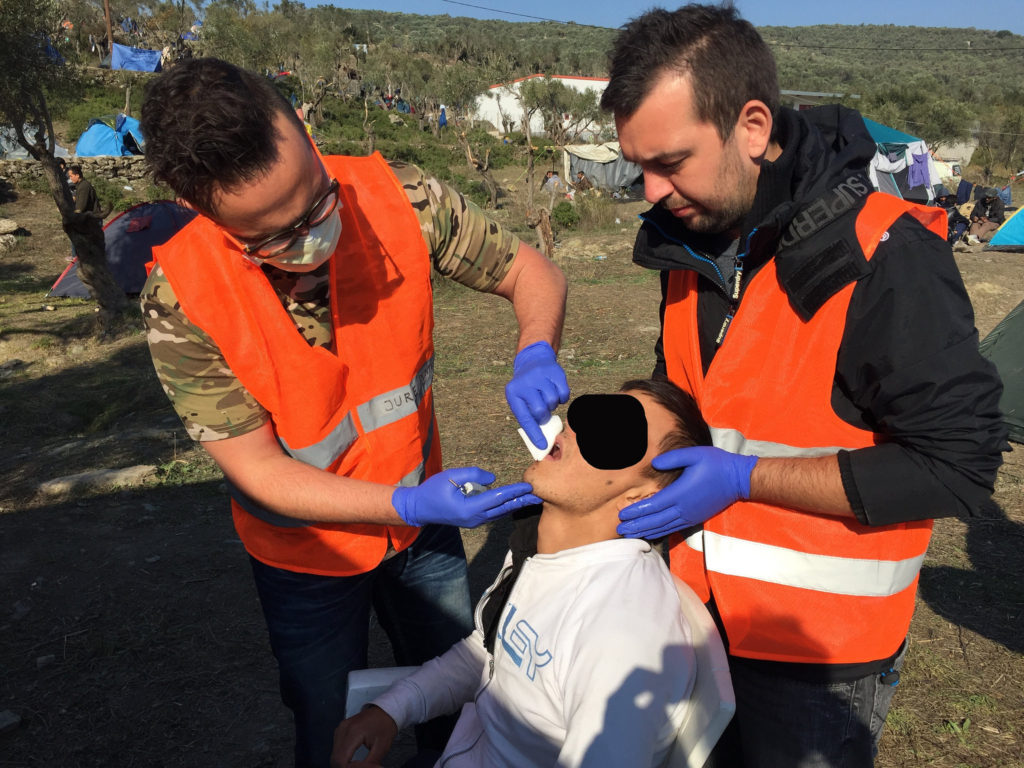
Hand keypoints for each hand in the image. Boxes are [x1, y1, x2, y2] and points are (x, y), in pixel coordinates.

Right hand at [331, 705, 396, 767]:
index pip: (340, 759)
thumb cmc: (385, 725)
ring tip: (356, 765)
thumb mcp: (381, 748)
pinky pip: (336, 749)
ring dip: (342, 763)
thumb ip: (369, 764)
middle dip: (345, 767)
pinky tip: (352, 760)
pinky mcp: (340, 730)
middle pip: (335, 758)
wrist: (386, 710)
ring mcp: (340, 728)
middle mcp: (343, 729)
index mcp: (353, 732)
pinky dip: (342, 757)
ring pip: (334, 755)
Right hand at [392, 468, 540, 527]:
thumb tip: (492, 478)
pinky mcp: (473, 521)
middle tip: (538, 495)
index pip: (497, 498)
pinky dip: (505, 507)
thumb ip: (473, 474)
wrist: (418, 509)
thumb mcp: (450, 476)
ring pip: (500, 513)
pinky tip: (513, 502)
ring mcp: (474, 522)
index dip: (514, 491)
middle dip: (521, 501)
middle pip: (503, 509)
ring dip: (515, 505)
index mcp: (469, 508)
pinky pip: (493, 514)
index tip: (528, 486)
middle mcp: (475, 518)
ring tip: (530, 499)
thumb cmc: (432, 490)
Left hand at [505, 341, 569, 448]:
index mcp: (513, 393)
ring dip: (552, 404)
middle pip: (541, 411)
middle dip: (544, 415)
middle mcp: (525, 382)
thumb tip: (542, 440)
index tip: (543, 446)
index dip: (534, 434)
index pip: (525, 418)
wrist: (533, 360)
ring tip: (546, 398)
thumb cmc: (527, 388)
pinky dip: (562, 397)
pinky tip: (555, 391)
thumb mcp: (521, 399)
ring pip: (553, 402)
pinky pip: (564, 394)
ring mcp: (540, 375)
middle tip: (543, 411)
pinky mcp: (555, 372)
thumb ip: (529, 417)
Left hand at [617, 446, 757, 538]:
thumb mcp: (695, 455)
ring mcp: (689, 515)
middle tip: (619, 530)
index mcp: (680, 493)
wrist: (739, 480)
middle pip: (655, 520)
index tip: (621, 514)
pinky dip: (659, 532)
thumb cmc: (716, 464)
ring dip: (645, 531)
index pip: (653, 505)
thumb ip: (673, 458)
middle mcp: (683, 508)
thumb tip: (655, 463)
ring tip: (630, 534)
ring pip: (663, 527)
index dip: (636, 511)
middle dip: (636, 525)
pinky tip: (650, 534)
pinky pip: (673, 528)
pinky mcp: (695, 518)